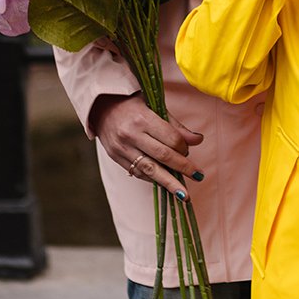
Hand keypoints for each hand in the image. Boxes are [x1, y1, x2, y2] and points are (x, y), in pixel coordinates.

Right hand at [90, 94, 204, 200]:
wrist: (100, 105)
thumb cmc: (132, 103)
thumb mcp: (154, 106)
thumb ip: (175, 126)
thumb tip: (198, 140)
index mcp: (143, 118)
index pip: (170, 139)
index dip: (184, 147)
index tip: (188, 149)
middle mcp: (131, 134)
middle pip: (163, 156)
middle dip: (183, 168)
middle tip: (198, 176)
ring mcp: (122, 148)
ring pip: (150, 170)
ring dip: (169, 183)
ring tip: (184, 195)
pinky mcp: (115, 157)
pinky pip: (137, 173)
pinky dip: (152, 179)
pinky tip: (164, 183)